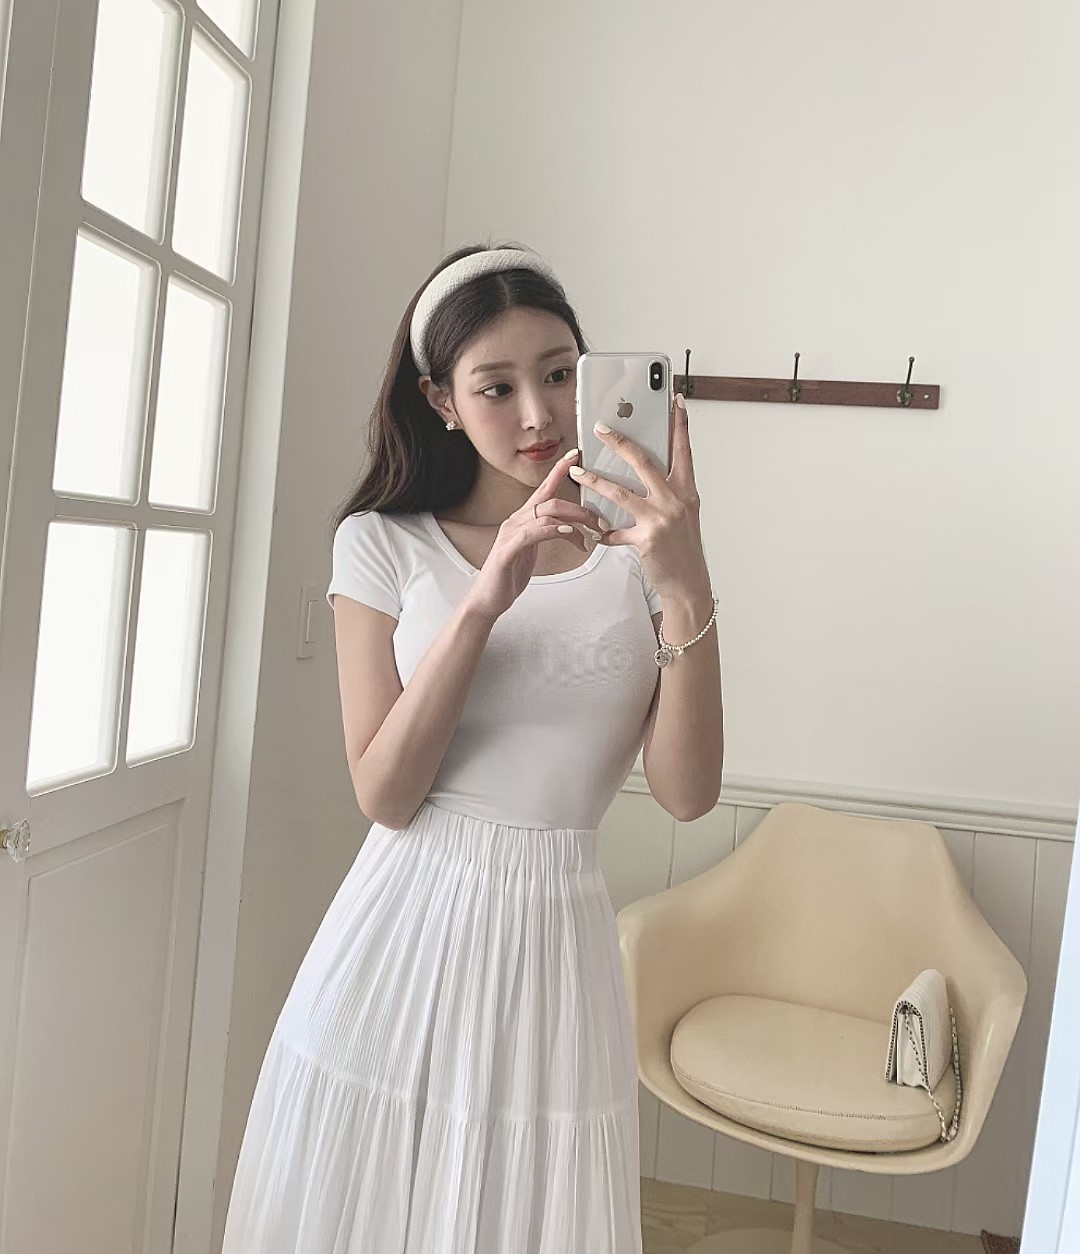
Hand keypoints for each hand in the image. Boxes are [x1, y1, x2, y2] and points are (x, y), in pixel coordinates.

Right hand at [463, 449, 605, 621]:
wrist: (488, 599)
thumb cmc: (509, 575)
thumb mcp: (533, 550)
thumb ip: (548, 534)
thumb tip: (571, 528)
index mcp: (524, 519)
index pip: (544, 488)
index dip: (559, 470)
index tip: (576, 455)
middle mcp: (516, 521)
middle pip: (552, 501)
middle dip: (581, 510)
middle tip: (601, 523)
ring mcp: (510, 534)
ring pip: (546, 514)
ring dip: (574, 522)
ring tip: (591, 536)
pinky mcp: (508, 550)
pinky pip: (532, 533)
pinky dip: (552, 530)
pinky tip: (567, 533)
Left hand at [568, 393, 708, 599]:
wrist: (689, 582)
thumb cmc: (684, 547)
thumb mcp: (684, 512)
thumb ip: (669, 490)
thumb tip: (648, 470)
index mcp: (686, 490)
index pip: (683, 450)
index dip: (679, 424)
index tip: (674, 401)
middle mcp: (675, 500)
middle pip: (643, 461)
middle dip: (618, 442)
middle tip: (599, 429)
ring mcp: (660, 519)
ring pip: (619, 492)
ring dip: (594, 481)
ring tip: (577, 472)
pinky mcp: (645, 539)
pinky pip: (613, 531)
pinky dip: (598, 530)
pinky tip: (587, 528)